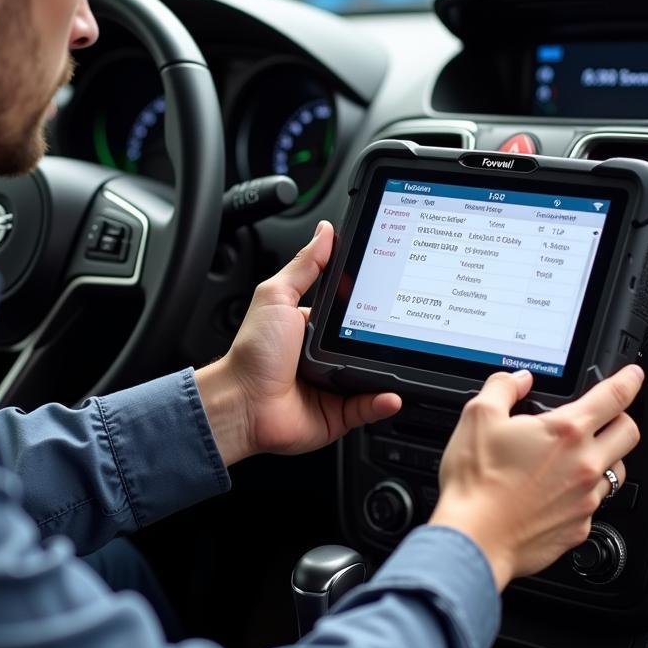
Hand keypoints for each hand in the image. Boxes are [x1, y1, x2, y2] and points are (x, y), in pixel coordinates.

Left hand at [195, 221, 401, 466]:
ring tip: (406, 360)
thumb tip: (325, 233)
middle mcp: (327, 356)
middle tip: (406, 326)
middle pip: (369, 342)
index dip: (372, 302)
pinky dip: (382, 402)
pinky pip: (369, 407)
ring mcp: (335, 386)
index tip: (394, 291)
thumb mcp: (277, 296)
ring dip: (390, 370)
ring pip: (375, 376)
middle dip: (389, 336)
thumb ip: (304, 266)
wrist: (242, 403)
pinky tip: (391, 394)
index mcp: (314, 327)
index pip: (352, 311)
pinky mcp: (339, 414)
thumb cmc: (253, 353)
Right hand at [429, 365, 642, 590]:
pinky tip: (557, 491)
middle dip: (622, 418)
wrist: (474, 537)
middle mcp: (585, 464)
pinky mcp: (579, 527)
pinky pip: (594, 504)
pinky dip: (582, 492)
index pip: (614, 397)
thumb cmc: (476, 481)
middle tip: (605, 416)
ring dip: (605, 457)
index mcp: (566, 431)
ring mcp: (586, 499)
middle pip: (629, 432)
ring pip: (617, 470)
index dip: (629, 380)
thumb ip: (503, 388)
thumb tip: (518, 379)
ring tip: (577, 456)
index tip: (633, 375)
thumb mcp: (478, 417)